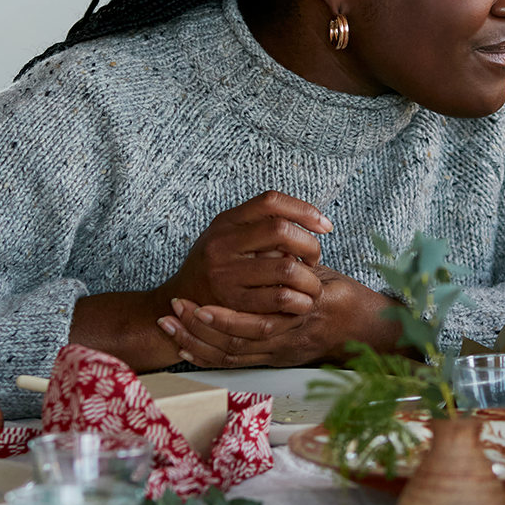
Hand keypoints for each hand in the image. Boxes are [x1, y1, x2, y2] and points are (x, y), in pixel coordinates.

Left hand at [156, 273, 402, 368]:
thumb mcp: (324, 277)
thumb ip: (295, 264)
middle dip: (203, 329)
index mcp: (299, 315)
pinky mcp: (273, 361)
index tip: (196, 303)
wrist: (367, 332)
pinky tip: (183, 347)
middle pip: (237, 345)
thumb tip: (271, 244)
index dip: (223, 318)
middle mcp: (288, 340)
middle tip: (178, 310)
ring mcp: (279, 353)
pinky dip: (206, 355)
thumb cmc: (345, 299)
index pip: (256, 324)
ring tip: (170, 325)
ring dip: (198, 342)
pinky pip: (234, 363)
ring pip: (232, 356)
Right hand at [158, 191, 330, 316]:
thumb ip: (260, 228)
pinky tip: (300, 302)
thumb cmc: (214, 265)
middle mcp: (222, 243)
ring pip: (286, 269)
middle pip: (281, 231)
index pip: (271, 201)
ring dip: (309, 279)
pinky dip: (299, 301)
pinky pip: (279, 299)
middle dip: (310, 245)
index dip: (304, 210)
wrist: (180, 300)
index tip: (324, 226)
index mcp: (225, 221)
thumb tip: (311, 226)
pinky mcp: (232, 303)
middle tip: (313, 260)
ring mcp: (225, 273)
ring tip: (310, 285)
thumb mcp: (228, 236)